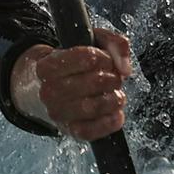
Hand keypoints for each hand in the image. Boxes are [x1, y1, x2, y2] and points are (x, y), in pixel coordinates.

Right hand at [10, 28, 133, 141]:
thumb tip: (125, 68)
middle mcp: (48, 91)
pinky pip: (91, 131)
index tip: (106, 60)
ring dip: (114, 99)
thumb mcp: (92, 41)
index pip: (88, 58)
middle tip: (113, 78)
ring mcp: (57, 113)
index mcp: (48, 65)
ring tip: (115, 94)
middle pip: (95, 82)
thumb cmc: (75, 64)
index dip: (106, 58)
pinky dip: (109, 122)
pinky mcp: (69, 131)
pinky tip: (115, 112)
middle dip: (113, 78)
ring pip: (93, 107)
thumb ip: (115, 43)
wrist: (52, 88)